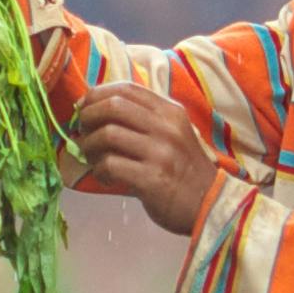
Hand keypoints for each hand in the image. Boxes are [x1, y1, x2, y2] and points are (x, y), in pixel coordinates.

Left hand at [64, 77, 222, 238]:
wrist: (210, 204)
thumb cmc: (183, 168)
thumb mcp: (172, 133)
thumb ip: (143, 119)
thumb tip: (96, 109)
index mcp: (170, 111)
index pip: (127, 88)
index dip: (97, 94)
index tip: (84, 108)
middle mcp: (167, 127)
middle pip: (113, 106)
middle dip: (88, 117)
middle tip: (82, 132)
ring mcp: (160, 152)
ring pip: (107, 134)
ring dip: (90, 146)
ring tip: (92, 158)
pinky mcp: (152, 178)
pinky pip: (110, 165)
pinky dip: (99, 170)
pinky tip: (106, 178)